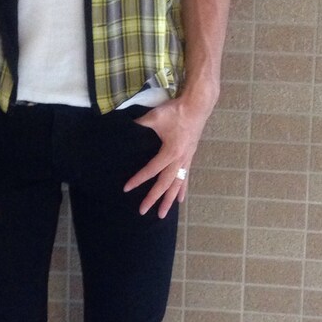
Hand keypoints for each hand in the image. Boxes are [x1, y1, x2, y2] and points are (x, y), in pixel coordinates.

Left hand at [123, 94, 211, 217]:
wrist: (197, 107)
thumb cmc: (176, 112)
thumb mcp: (154, 117)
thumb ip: (139, 124)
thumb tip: (124, 128)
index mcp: (170, 152)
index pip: (151, 170)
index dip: (138, 179)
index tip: (127, 188)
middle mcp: (179, 160)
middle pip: (165, 184)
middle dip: (153, 198)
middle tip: (142, 211)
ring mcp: (186, 160)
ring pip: (177, 185)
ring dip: (169, 200)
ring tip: (162, 214)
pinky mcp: (189, 158)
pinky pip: (185, 178)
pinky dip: (182, 190)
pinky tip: (179, 200)